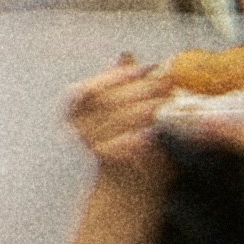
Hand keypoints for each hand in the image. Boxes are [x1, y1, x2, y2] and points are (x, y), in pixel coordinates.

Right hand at [70, 60, 180, 179]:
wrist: (126, 190)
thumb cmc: (126, 144)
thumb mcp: (121, 111)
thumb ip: (121, 85)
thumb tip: (125, 54)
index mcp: (75, 110)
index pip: (93, 86)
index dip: (120, 74)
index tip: (149, 66)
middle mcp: (77, 126)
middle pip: (108, 100)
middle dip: (141, 88)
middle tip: (168, 80)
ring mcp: (89, 143)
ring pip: (117, 119)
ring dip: (145, 108)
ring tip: (169, 100)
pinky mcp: (105, 161)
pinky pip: (121, 144)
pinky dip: (137, 135)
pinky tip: (155, 129)